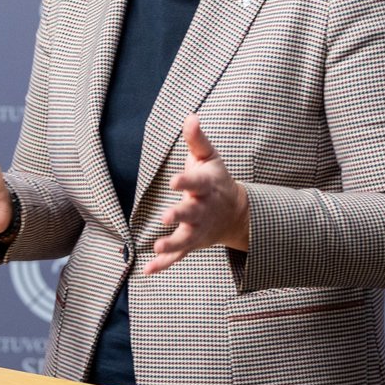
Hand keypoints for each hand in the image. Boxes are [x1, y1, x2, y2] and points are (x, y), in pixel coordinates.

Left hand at [146, 114, 249, 274]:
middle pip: (191, 213)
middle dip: (180, 215)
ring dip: (172, 243)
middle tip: (167, 216)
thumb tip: (189, 116)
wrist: (236, 213)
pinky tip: (148, 269)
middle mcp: (203, 209)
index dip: (185, 181)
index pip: (196, 182)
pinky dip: (164, 263)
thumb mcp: (210, 158)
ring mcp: (198, 228)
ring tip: (157, 245)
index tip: (174, 180)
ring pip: (185, 238)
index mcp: (206, 186)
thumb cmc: (216, 180)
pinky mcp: (192, 243)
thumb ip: (197, 140)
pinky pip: (178, 256)